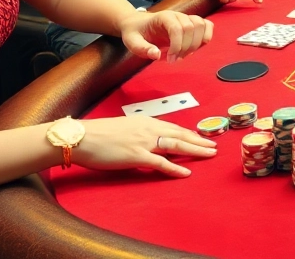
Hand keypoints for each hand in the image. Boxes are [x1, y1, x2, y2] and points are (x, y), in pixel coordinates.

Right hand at [71, 116, 216, 177]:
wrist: (81, 137)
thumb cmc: (97, 134)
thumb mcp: (122, 128)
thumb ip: (136, 133)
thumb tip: (144, 141)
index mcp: (144, 121)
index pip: (172, 127)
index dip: (188, 132)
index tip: (200, 136)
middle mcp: (148, 129)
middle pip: (180, 134)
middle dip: (199, 140)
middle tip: (214, 145)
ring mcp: (143, 142)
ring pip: (176, 145)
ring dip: (195, 150)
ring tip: (209, 154)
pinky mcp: (136, 156)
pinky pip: (160, 162)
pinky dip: (175, 168)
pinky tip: (186, 172)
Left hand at [118, 10, 212, 62]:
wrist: (138, 24)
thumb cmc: (136, 33)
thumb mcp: (132, 42)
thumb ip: (142, 49)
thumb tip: (157, 55)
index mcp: (163, 17)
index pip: (177, 28)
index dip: (177, 45)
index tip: (169, 59)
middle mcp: (178, 15)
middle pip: (192, 27)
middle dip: (186, 47)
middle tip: (175, 59)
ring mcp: (187, 17)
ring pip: (202, 25)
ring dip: (197, 44)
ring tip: (184, 54)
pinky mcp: (193, 22)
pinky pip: (208, 25)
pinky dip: (206, 37)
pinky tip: (196, 47)